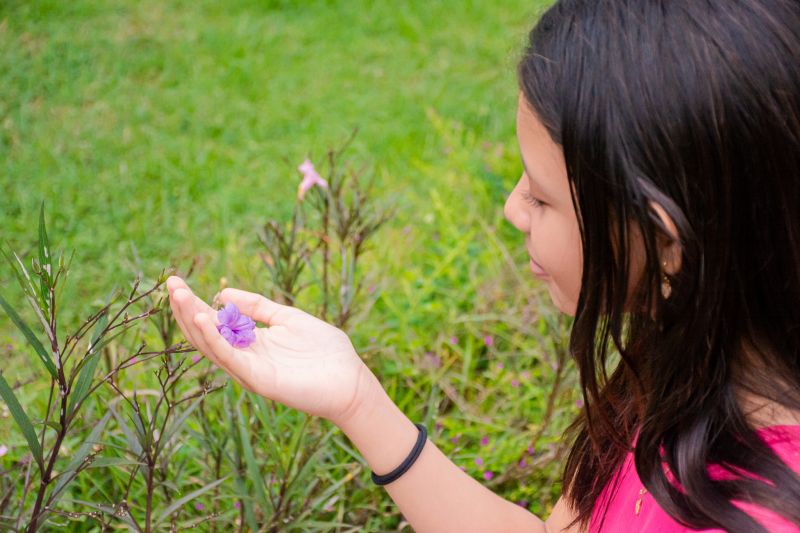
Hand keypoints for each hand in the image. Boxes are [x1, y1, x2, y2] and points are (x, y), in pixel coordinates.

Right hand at [166, 276, 381, 426]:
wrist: (350, 380)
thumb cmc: (325, 351)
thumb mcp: (287, 318)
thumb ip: (258, 306)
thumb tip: (223, 292)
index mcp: (250, 343)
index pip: (214, 322)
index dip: (194, 303)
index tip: (176, 281)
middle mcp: (244, 358)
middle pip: (205, 334)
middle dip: (186, 309)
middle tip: (170, 284)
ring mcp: (249, 370)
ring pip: (211, 346)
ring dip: (193, 321)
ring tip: (179, 297)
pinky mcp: (259, 380)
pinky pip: (230, 359)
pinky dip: (214, 340)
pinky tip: (202, 320)